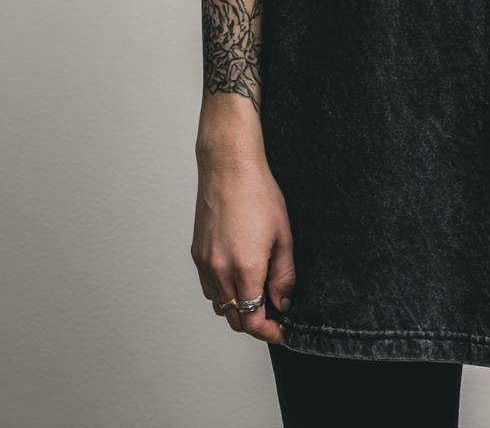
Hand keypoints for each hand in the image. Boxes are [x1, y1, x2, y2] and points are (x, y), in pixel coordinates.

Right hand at [191, 149, 295, 344]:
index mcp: (245, 268)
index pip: (252, 320)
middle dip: (255, 323)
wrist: (229, 167)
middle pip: (234, 319)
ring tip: (258, 294)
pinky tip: (238, 278)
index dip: (268, 332)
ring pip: (219, 305)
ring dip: (237, 308)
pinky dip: (223, 293)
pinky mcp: (196, 254)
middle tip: (274, 316)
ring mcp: (205, 263)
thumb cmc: (258, 194)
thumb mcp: (283, 235)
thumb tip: (284, 302)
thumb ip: (284, 275)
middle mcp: (220, 270)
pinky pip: (208, 287)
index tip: (280, 331)